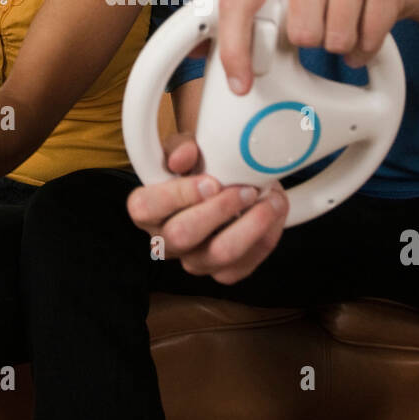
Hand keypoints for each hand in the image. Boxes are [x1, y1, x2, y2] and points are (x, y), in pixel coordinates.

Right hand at [127, 131, 288, 284]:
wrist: (228, 183)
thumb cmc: (201, 167)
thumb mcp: (188, 148)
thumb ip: (181, 147)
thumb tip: (183, 156)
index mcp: (148, 209)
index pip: (145, 208)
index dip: (178, 195)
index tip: (211, 181)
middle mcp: (166, 240)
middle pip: (181, 235)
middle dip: (220, 209)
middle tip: (246, 190)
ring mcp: (194, 260)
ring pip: (219, 254)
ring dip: (251, 225)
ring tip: (269, 201)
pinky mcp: (222, 272)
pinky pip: (245, 265)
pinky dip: (266, 237)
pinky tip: (273, 215)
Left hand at [217, 0, 418, 94]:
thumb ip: (240, 14)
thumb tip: (196, 47)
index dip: (236, 48)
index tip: (241, 83)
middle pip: (299, 28)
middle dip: (308, 42)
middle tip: (315, 32)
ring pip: (335, 31)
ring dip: (339, 44)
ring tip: (340, 31)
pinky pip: (372, 31)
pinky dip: (367, 44)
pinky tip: (363, 33)